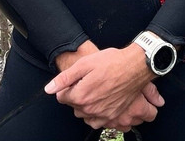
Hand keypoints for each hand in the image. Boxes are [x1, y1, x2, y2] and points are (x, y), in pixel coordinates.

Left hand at [45, 43, 162, 128]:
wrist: (135, 66)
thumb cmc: (112, 62)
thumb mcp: (85, 64)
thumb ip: (64, 78)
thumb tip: (49, 89)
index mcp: (81, 95)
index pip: (62, 97)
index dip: (66, 86)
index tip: (74, 80)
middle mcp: (90, 108)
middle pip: (73, 106)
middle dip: (75, 95)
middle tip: (85, 82)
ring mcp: (102, 114)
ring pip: (84, 115)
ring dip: (85, 105)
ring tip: (92, 92)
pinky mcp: (113, 115)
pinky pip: (98, 121)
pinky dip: (95, 114)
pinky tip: (99, 102)